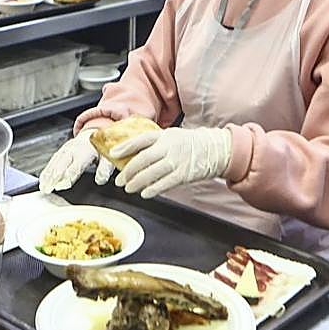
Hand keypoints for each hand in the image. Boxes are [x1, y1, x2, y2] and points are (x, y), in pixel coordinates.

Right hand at [38, 129, 112, 192]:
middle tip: (47, 188)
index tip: (62, 186)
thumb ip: (104, 169)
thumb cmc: (99, 149)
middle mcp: (73, 150)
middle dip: (53, 177)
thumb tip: (100, 180)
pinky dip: (46, 171)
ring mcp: (65, 150)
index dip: (68, 176)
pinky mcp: (60, 152)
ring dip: (47, 175)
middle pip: (61, 165)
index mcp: (85, 152)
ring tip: (43, 187)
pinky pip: (51, 161)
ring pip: (54, 163)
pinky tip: (42, 180)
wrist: (93, 134)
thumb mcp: (107, 158)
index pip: (75, 167)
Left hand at [113, 126, 231, 198]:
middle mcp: (169, 147)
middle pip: (143, 159)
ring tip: (129, 188)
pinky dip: (153, 189)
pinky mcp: (184, 174)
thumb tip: (133, 154)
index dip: (125, 147)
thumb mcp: (171, 136)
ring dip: (137, 182)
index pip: (141, 140)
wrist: (215, 149)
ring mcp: (176, 161)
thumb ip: (154, 143)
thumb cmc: (189, 143)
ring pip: (152, 173)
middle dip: (128, 172)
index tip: (113, 154)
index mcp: (164, 136)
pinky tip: (145, 193)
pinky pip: (165, 183)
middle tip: (120, 180)